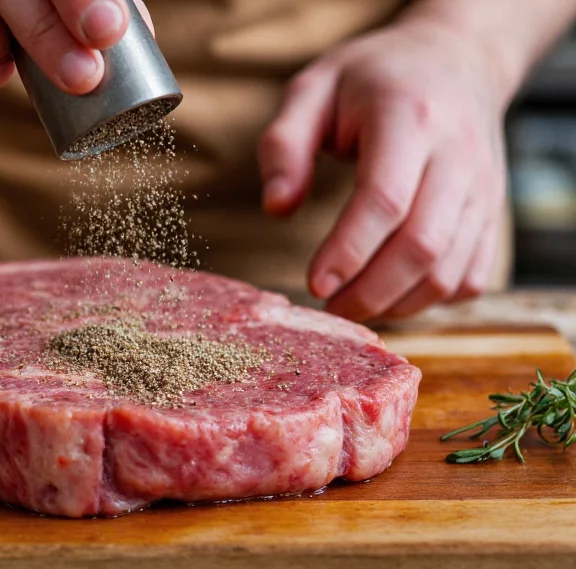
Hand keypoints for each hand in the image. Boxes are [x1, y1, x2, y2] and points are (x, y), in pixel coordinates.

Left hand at [258, 18, 508, 320]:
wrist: (456, 59)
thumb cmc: (372, 79)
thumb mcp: (313, 89)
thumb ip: (285, 146)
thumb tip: (277, 208)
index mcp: (409, 117)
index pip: (384, 199)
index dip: (348, 251)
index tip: (315, 285)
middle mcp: (457, 154)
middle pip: (421, 246)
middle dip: (369, 292)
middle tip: (328, 309)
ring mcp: (483, 187)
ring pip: (449, 271)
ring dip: (397, 304)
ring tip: (353, 307)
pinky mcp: (492, 212)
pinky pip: (471, 276)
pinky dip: (430, 301)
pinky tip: (391, 297)